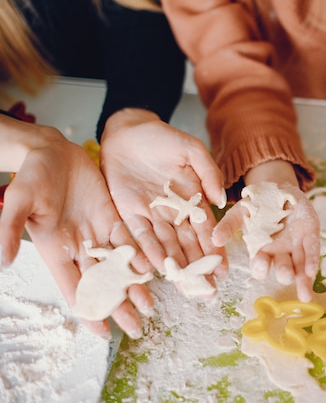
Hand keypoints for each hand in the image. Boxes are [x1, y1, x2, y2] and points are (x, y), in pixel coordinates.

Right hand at [0, 119, 152, 338]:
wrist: (50, 149)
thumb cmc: (31, 175)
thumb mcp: (20, 201)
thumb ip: (10, 230)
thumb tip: (4, 262)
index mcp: (55, 249)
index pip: (73, 288)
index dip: (88, 310)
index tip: (102, 333)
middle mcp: (78, 246)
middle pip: (102, 283)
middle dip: (118, 306)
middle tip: (137, 328)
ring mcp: (96, 232)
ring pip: (118, 266)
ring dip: (133, 286)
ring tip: (151, 306)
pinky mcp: (110, 216)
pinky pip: (128, 239)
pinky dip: (140, 255)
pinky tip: (154, 270)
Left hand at [99, 109, 227, 288]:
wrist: (127, 131)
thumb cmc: (163, 138)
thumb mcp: (192, 149)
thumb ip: (209, 172)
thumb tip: (221, 200)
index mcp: (192, 199)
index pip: (206, 229)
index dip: (214, 250)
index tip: (222, 270)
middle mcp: (173, 212)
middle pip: (187, 245)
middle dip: (198, 268)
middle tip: (208, 291)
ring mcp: (151, 215)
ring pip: (166, 246)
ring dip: (175, 267)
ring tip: (185, 286)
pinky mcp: (128, 213)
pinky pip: (138, 236)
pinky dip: (147, 252)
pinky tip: (155, 268)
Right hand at [212, 161, 319, 301]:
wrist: (278, 188)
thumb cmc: (257, 204)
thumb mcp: (241, 212)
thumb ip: (228, 225)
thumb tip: (214, 239)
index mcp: (261, 249)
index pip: (260, 264)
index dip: (260, 267)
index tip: (259, 266)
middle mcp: (279, 252)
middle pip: (281, 268)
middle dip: (283, 272)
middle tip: (283, 275)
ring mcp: (296, 246)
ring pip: (300, 266)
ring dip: (302, 280)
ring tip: (304, 295)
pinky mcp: (310, 236)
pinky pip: (312, 251)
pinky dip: (313, 262)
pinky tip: (312, 273)